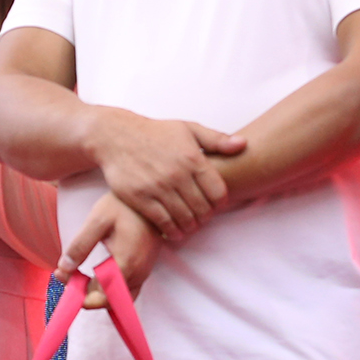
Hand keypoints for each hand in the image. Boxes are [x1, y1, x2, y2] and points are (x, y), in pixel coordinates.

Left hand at [62, 194, 159, 299]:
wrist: (150, 197)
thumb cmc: (122, 206)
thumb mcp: (97, 220)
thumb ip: (80, 246)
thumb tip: (63, 269)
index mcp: (125, 264)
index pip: (101, 296)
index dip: (80, 295)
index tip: (63, 281)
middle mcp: (137, 274)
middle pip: (109, 301)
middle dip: (85, 295)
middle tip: (65, 276)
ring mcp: (143, 273)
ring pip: (118, 298)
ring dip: (96, 293)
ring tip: (77, 275)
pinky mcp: (144, 270)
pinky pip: (125, 290)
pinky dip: (108, 289)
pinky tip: (94, 275)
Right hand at [88, 109, 245, 238]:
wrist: (116, 136)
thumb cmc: (155, 133)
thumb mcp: (188, 128)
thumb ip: (217, 139)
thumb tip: (243, 144)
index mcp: (192, 158)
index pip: (218, 193)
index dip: (220, 204)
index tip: (215, 205)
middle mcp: (177, 174)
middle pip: (203, 209)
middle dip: (205, 218)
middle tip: (202, 218)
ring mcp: (158, 188)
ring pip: (184, 219)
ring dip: (191, 227)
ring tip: (190, 226)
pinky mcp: (140, 199)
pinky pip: (163, 223)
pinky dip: (172, 231)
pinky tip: (174, 231)